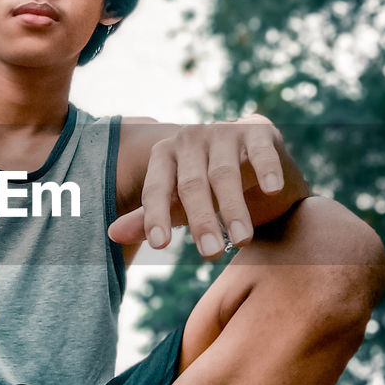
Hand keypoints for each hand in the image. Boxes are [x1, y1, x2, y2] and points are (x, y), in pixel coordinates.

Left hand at [109, 116, 302, 257]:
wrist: (256, 168)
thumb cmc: (209, 191)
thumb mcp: (179, 205)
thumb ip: (150, 218)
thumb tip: (112, 234)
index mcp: (164, 155)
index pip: (156, 188)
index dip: (156, 215)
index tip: (160, 245)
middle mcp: (190, 139)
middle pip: (192, 184)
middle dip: (202, 221)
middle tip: (211, 254)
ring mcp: (224, 132)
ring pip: (224, 173)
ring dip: (233, 208)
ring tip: (242, 240)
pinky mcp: (258, 130)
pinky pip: (260, 152)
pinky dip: (266, 169)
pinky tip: (271, 190)